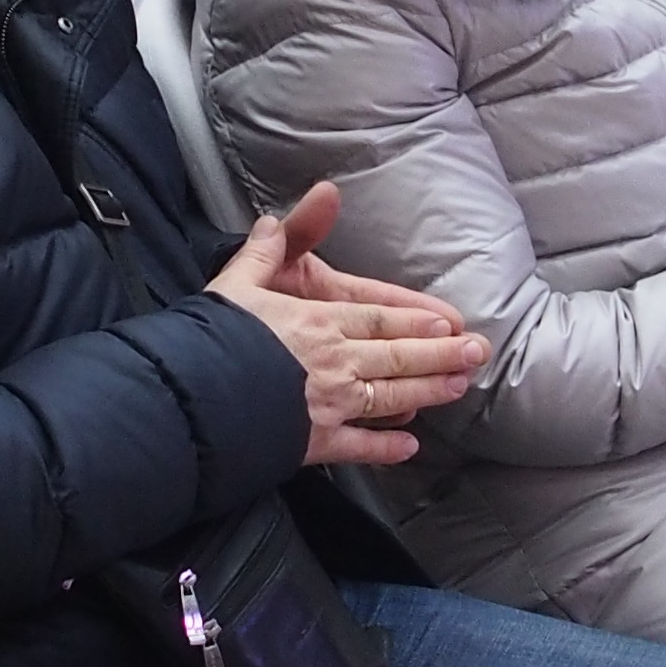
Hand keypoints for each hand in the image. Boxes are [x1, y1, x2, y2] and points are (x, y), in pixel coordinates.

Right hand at [205, 182, 485, 467]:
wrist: (188, 399)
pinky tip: (409, 448)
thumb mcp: (236, 283)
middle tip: (477, 353)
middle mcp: (333, 363)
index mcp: (318, 322)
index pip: (379, 318)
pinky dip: (384, 449)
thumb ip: (265, 251)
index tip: (448, 322)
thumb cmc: (210, 338)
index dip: (415, 320)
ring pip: (390, 397)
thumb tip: (277, 218)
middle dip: (441, 355)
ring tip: (458, 389)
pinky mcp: (312, 443)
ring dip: (427, 393)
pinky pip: (357, 447)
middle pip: (397, 356)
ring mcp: (327, 405)